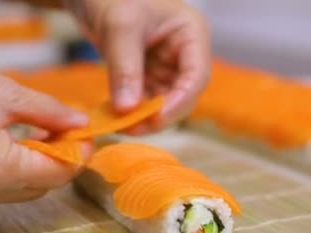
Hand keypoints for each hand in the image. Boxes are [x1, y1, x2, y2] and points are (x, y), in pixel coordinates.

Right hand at [0, 45, 91, 213]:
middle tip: (61, 134)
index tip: (86, 139)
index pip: (54, 175)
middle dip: (54, 163)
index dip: (76, 157)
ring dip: (29, 170)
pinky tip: (3, 151)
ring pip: (14, 194)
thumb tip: (78, 123)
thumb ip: (47, 113)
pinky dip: (3, 177)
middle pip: (37, 188)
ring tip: (32, 139)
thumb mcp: (2, 94)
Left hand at [67, 0, 210, 133]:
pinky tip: (113, 118)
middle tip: (131, 128)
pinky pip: (145, 100)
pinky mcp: (148, 75)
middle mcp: (185, 54)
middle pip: (183, 95)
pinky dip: (131, 111)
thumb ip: (125, 67)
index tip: (155, 118)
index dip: (179, 101)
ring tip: (118, 126)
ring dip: (143, 118)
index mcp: (191, 33)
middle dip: (159, 114)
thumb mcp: (119, 27)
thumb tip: (127, 109)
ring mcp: (167, 66)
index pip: (197, 76)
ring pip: (164, 103)